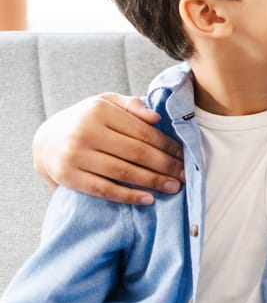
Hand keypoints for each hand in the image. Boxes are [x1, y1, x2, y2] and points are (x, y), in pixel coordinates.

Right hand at [32, 93, 185, 205]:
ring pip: (122, 172)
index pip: (142, 132)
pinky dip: (128, 196)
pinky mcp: (68, 177)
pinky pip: (103, 189)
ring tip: (173, 187)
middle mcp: (85, 133)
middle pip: (136, 153)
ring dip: (152, 182)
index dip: (167, 146)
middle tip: (185, 175)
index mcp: (99, 111)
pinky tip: (147, 199)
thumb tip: (157, 118)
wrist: (44, 140)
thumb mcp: (105, 103)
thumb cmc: (85, 120)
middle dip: (165, 166)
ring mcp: (74, 156)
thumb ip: (131, 106)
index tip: (184, 155)